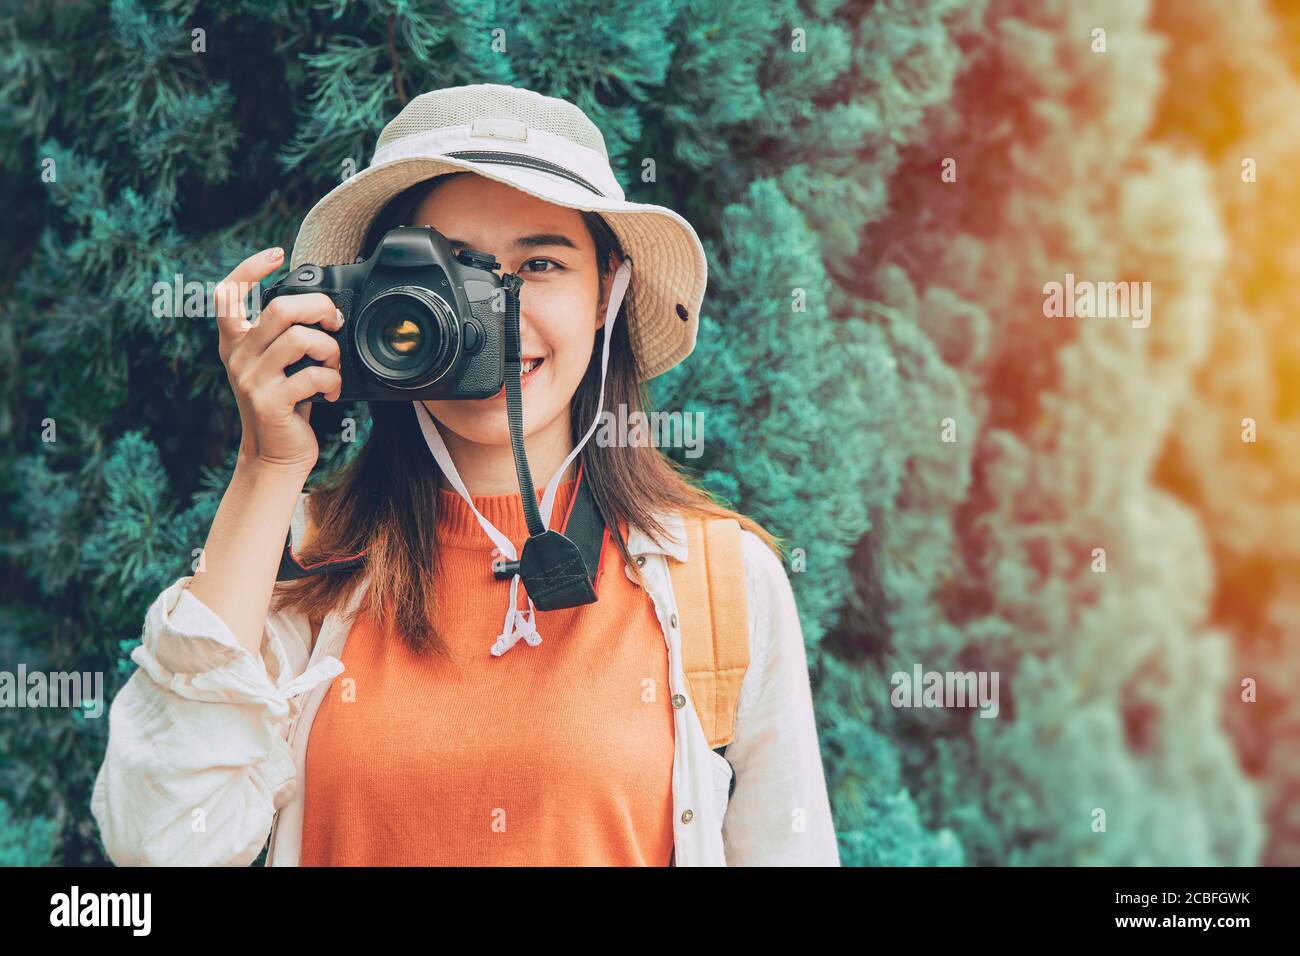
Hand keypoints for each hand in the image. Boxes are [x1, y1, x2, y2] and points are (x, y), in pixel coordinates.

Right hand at [213, 247, 345, 475]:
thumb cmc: (286, 405)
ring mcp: (251, 379)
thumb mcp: (276, 365)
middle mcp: (237, 356)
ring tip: (333, 365)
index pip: (227, 293)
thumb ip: (284, 336)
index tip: (276, 254)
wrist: (276, 454)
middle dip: (318, 308)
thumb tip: (323, 308)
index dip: (249, 268)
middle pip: (279, 308)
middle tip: (334, 322)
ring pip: (299, 338)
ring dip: (329, 348)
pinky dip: (333, 381)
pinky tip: (332, 393)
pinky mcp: (269, 402)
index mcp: (236, 341)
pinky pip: (312, 375)